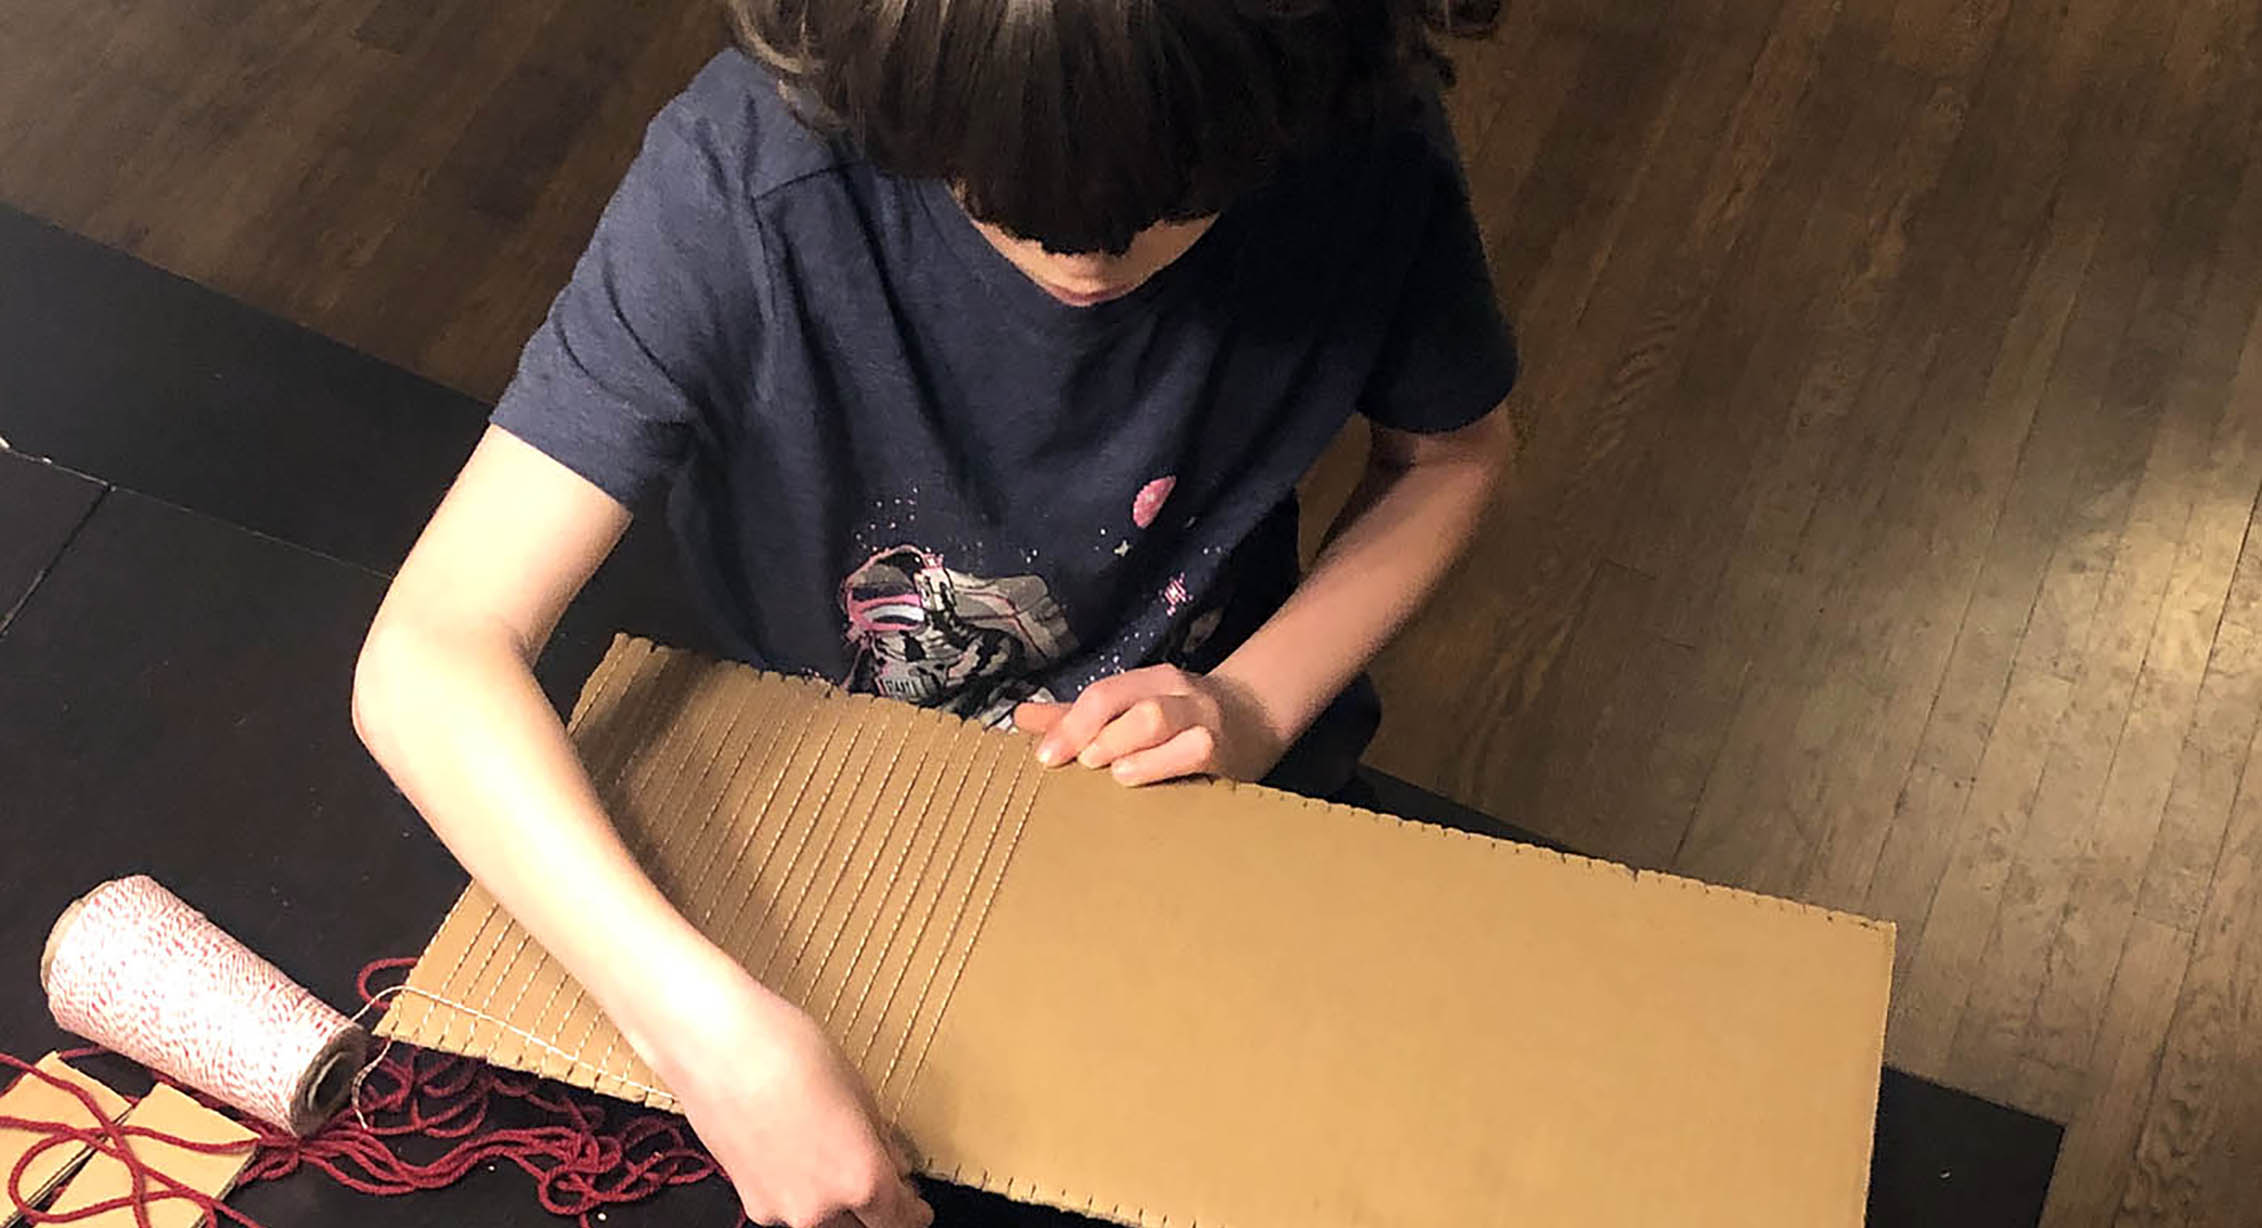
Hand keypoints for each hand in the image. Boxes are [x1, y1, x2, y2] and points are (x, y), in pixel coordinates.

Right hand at [631, 954, 931, 1227]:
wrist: (716, 1045)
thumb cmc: (788, 1053)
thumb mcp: (858, 1089)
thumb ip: (879, 1139)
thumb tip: (893, 1162)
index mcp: (860, 1179)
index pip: (898, 1218)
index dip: (913, 1212)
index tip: (917, 1207)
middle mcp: (820, 1208)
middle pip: (861, 1226)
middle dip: (874, 1207)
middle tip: (880, 1178)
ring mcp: (779, 1209)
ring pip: (821, 1219)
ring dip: (835, 1200)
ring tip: (830, 1154)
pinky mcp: (747, 1198)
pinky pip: (787, 1206)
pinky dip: (800, 1190)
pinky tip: (797, 1151)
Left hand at [1014, 664, 1286, 785]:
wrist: (1258, 719)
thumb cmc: (1183, 720)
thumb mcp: (1133, 709)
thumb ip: (1080, 717)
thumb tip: (1021, 719)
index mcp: (1151, 680)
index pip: (1104, 692)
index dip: (1069, 723)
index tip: (1043, 756)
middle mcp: (1176, 693)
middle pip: (1124, 701)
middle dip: (1090, 731)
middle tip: (1073, 763)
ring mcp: (1202, 719)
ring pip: (1155, 719)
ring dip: (1122, 744)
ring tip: (1107, 771)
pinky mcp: (1225, 750)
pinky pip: (1191, 751)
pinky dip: (1158, 765)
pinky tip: (1134, 779)